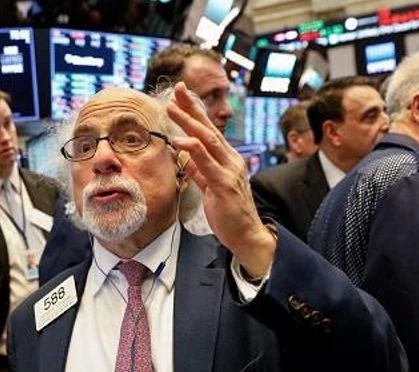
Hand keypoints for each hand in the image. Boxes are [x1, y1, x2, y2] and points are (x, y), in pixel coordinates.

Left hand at [166, 82, 275, 277]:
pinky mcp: (224, 184)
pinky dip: (193, 149)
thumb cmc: (228, 213)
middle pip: (209, 128)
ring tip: (172, 108)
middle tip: (177, 88)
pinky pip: (206, 163)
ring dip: (188, 122)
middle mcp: (230, 160)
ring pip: (207, 140)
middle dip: (192, 107)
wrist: (245, 235)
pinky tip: (180, 140)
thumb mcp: (209, 187)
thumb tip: (185, 157)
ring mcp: (229, 170)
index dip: (195, 111)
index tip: (181, 95)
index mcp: (226, 159)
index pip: (208, 130)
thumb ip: (199, 171)